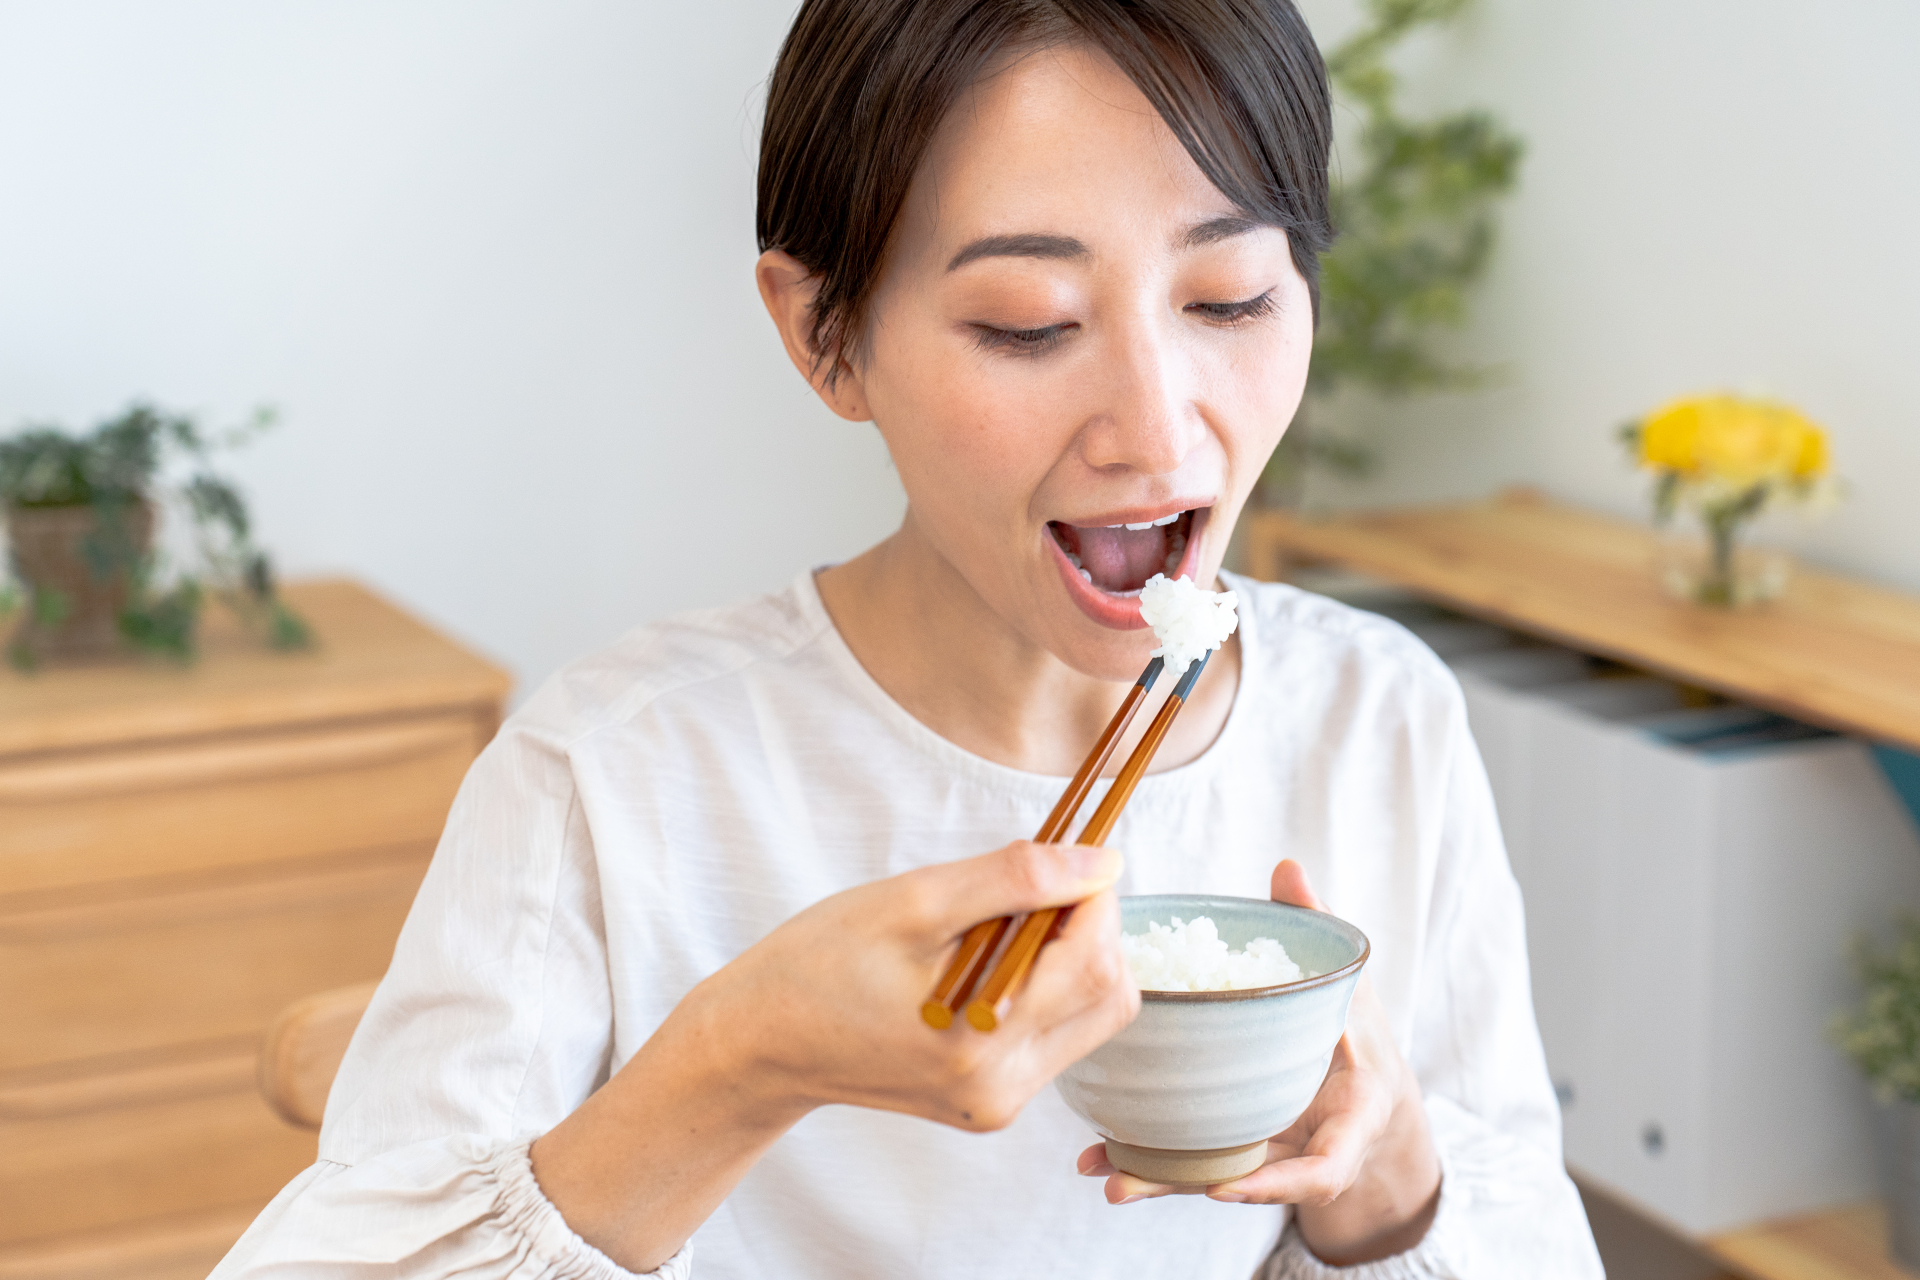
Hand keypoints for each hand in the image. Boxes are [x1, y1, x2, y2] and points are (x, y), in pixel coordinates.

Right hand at [534, 841, 1138, 1270]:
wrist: (760, 1043)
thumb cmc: (818, 963)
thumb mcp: (912, 902)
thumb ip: (1015, 880)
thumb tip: (1104, 862)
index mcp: (982, 1043)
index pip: (1094, 959)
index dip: (1094, 894)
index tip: (1064, 852)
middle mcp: (1001, 1088)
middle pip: (1107, 995)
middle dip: (1089, 926)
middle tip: (1030, 885)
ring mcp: (998, 1102)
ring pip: (1089, 1015)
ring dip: (1066, 954)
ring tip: (997, 922)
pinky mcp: (990, 1102)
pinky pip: (1053, 1034)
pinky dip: (1040, 984)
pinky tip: (984, 960)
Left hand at [1076, 860, 1441, 1266]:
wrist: (1369, 1090)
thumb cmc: (1360, 1035)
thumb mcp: (1352, 986)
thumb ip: (1318, 931)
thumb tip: (1286, 868)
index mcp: (1349, 1120)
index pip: (1324, 1169)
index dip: (1278, 1184)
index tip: (1225, 1187)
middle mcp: (1306, 1149)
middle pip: (1246, 1184)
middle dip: (1187, 1185)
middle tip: (1122, 1182)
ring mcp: (1268, 1157)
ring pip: (1212, 1177)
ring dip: (1154, 1178)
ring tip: (1098, 1172)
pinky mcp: (1237, 1153)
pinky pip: (1195, 1161)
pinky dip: (1151, 1161)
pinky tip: (1098, 1156)